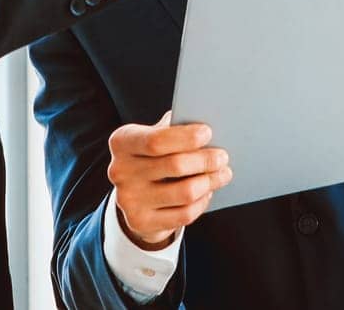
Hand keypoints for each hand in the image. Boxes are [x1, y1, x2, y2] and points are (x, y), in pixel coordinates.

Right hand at [107, 111, 232, 249]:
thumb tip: (205, 122)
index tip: (208, 133)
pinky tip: (207, 192)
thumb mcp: (154, 136)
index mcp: (122, 142)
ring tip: (223, 174)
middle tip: (222, 157)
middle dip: (205, 160)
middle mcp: (120, 171)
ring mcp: (129, 200)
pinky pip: (184, 214)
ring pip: (184, 192)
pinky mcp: (141, 221)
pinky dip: (202, 202)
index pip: (156, 140)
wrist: (133, 194)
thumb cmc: (152, 156)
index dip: (186, 137)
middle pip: (175, 166)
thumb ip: (172, 128)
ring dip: (210, 182)